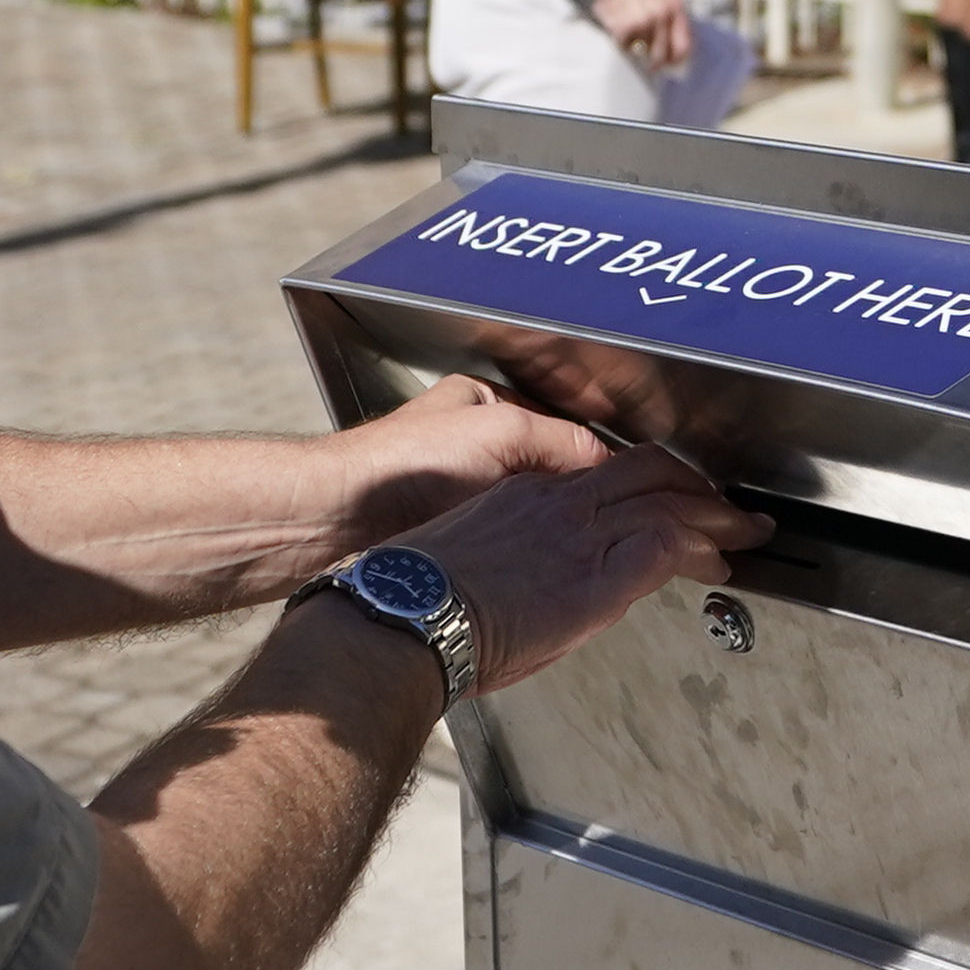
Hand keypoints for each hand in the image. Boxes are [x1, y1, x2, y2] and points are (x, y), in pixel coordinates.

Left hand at [328, 375, 605, 549]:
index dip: (599, 461)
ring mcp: (464, 492)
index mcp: (486, 404)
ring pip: (531, 512)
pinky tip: (537, 565)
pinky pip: (507, 540)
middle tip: (610, 523)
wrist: (338, 521)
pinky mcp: (453, 533)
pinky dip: (525, 551)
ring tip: (576, 546)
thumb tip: (612, 466)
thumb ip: (564, 441)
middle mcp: (475, 445)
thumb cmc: (402, 464)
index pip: (566, 429)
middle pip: (551, 474)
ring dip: (550, 529)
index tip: (631, 489)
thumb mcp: (501, 432)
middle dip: (576, 499)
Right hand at [412, 438, 765, 693]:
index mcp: (525, 496)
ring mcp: (579, 535)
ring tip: (742, 533)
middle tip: (727, 506)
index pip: (603, 473)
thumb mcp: (470, 562)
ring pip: (668, 503)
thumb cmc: (416, 605)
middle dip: (696, 487)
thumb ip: (518, 561)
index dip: (648, 483)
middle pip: (647, 472)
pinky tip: (717, 564)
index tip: (668, 499)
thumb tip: (543, 586)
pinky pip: (664, 545)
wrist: (403, 620)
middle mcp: (558, 503)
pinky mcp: (594, 577)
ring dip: (715, 518)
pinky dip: (699, 551)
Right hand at [591, 0, 695, 74]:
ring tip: (632, 33)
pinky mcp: (622, 26)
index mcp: (675, 5)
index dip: (677, 59)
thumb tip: (679, 50)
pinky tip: (620, 29)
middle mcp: (661, 14)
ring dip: (636, 47)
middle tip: (649, 64)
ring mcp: (641, 21)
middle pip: (660, 54)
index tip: (672, 64)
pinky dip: (621, 42)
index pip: (683, 45)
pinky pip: (623, 46)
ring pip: (641, 51)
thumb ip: (674, 17)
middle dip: (654, 62)